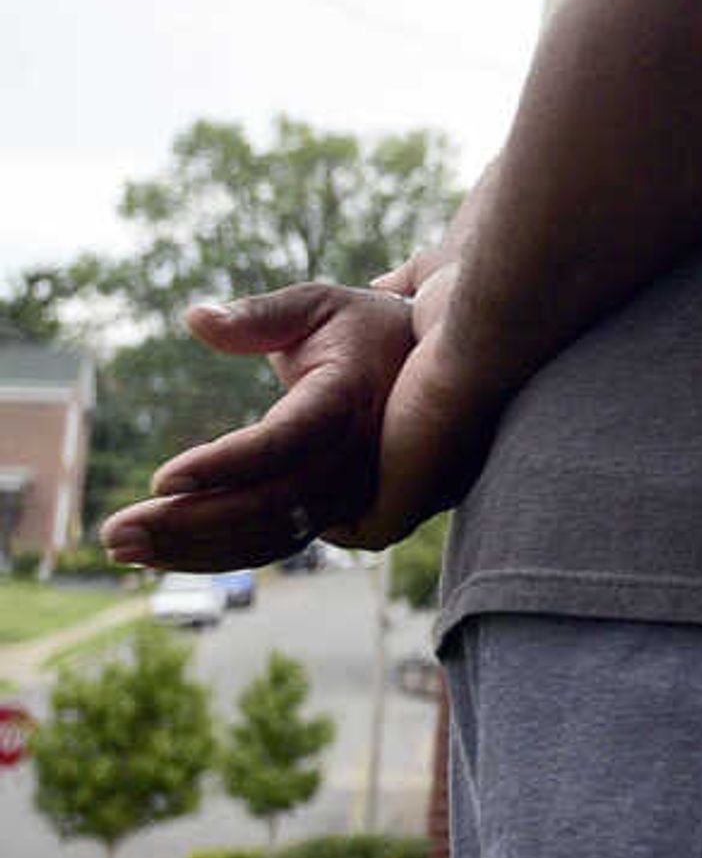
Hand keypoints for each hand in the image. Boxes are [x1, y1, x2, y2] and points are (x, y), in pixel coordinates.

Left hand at [102, 284, 415, 570]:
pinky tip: (164, 551)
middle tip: (114, 534)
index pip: (286, 440)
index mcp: (350, 396)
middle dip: (189, 522)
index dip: (225, 464)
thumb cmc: (360, 326)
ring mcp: (354, 490)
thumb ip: (258, 315)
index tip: (159, 479)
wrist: (432, 363)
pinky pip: (276, 542)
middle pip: (271, 503)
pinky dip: (219, 553)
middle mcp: (360, 454)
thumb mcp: (318, 304)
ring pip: (270, 534)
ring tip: (123, 548)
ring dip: (193, 548)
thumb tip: (196, 318)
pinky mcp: (339, 512)